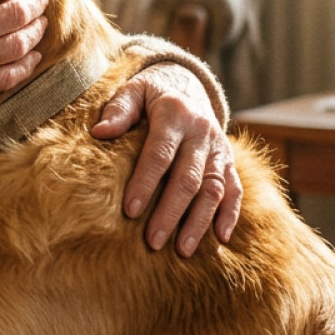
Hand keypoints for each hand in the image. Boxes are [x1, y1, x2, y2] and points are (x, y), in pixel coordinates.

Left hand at [91, 62, 241, 256]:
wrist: (188, 84)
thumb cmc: (152, 93)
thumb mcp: (134, 89)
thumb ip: (119, 109)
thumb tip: (100, 133)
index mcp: (175, 114)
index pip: (159, 154)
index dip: (145, 183)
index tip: (130, 210)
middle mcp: (202, 133)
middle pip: (188, 178)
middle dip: (170, 212)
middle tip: (153, 242)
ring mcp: (219, 149)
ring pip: (214, 189)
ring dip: (199, 221)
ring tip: (182, 250)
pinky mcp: (229, 161)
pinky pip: (234, 190)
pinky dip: (230, 215)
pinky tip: (219, 238)